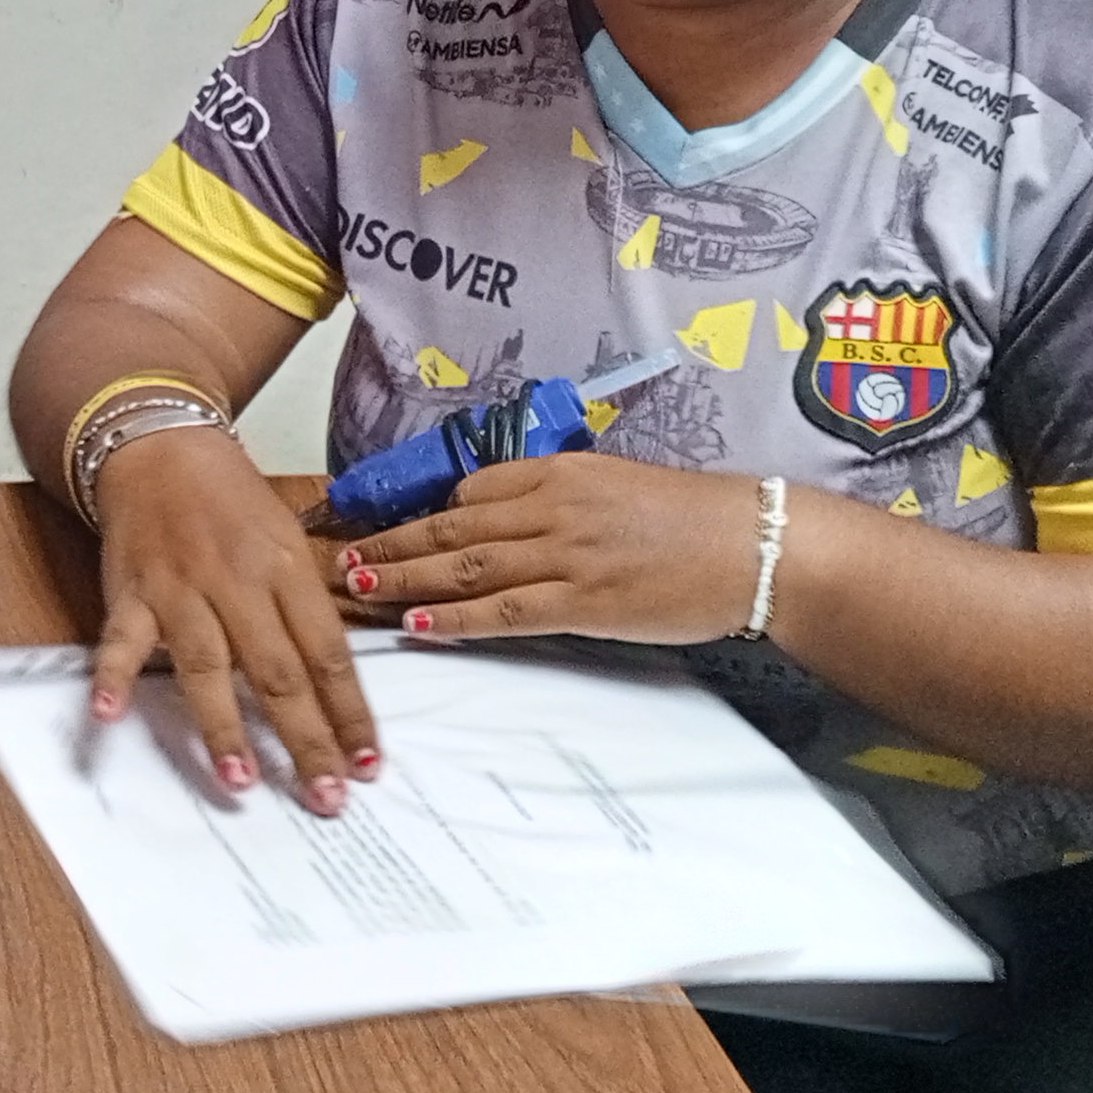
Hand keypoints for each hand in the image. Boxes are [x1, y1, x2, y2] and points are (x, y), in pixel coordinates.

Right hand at [86, 425, 376, 812]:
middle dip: (304, 738)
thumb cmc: (232, 504)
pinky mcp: (130, 592)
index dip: (349, 713)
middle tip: (324, 796)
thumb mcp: (287, 542)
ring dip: (223, 726)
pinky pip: (120, 639)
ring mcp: (181, 588)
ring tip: (241, 781)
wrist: (161, 447)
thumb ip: (306, 610)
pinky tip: (107, 716)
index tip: (366, 766)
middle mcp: (238, 581)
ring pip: (206, 664)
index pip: (329, 654)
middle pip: (277, 670)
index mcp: (287, 569)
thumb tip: (336, 690)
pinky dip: (112, 677)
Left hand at [337, 453, 775, 643]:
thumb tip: (503, 518)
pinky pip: (502, 610)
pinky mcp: (582, 602)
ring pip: (464, 567)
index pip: (470, 489)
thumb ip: (559, 498)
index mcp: (560, 471)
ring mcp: (566, 555)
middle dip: (388, 541)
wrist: (756, 547)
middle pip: (450, 526)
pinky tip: (415, 621)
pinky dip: (453, 616)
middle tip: (336, 557)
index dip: (417, 511)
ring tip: (355, 588)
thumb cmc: (694, 519)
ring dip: (402, 577)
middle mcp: (553, 507)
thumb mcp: (617, 485)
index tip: (376, 524)